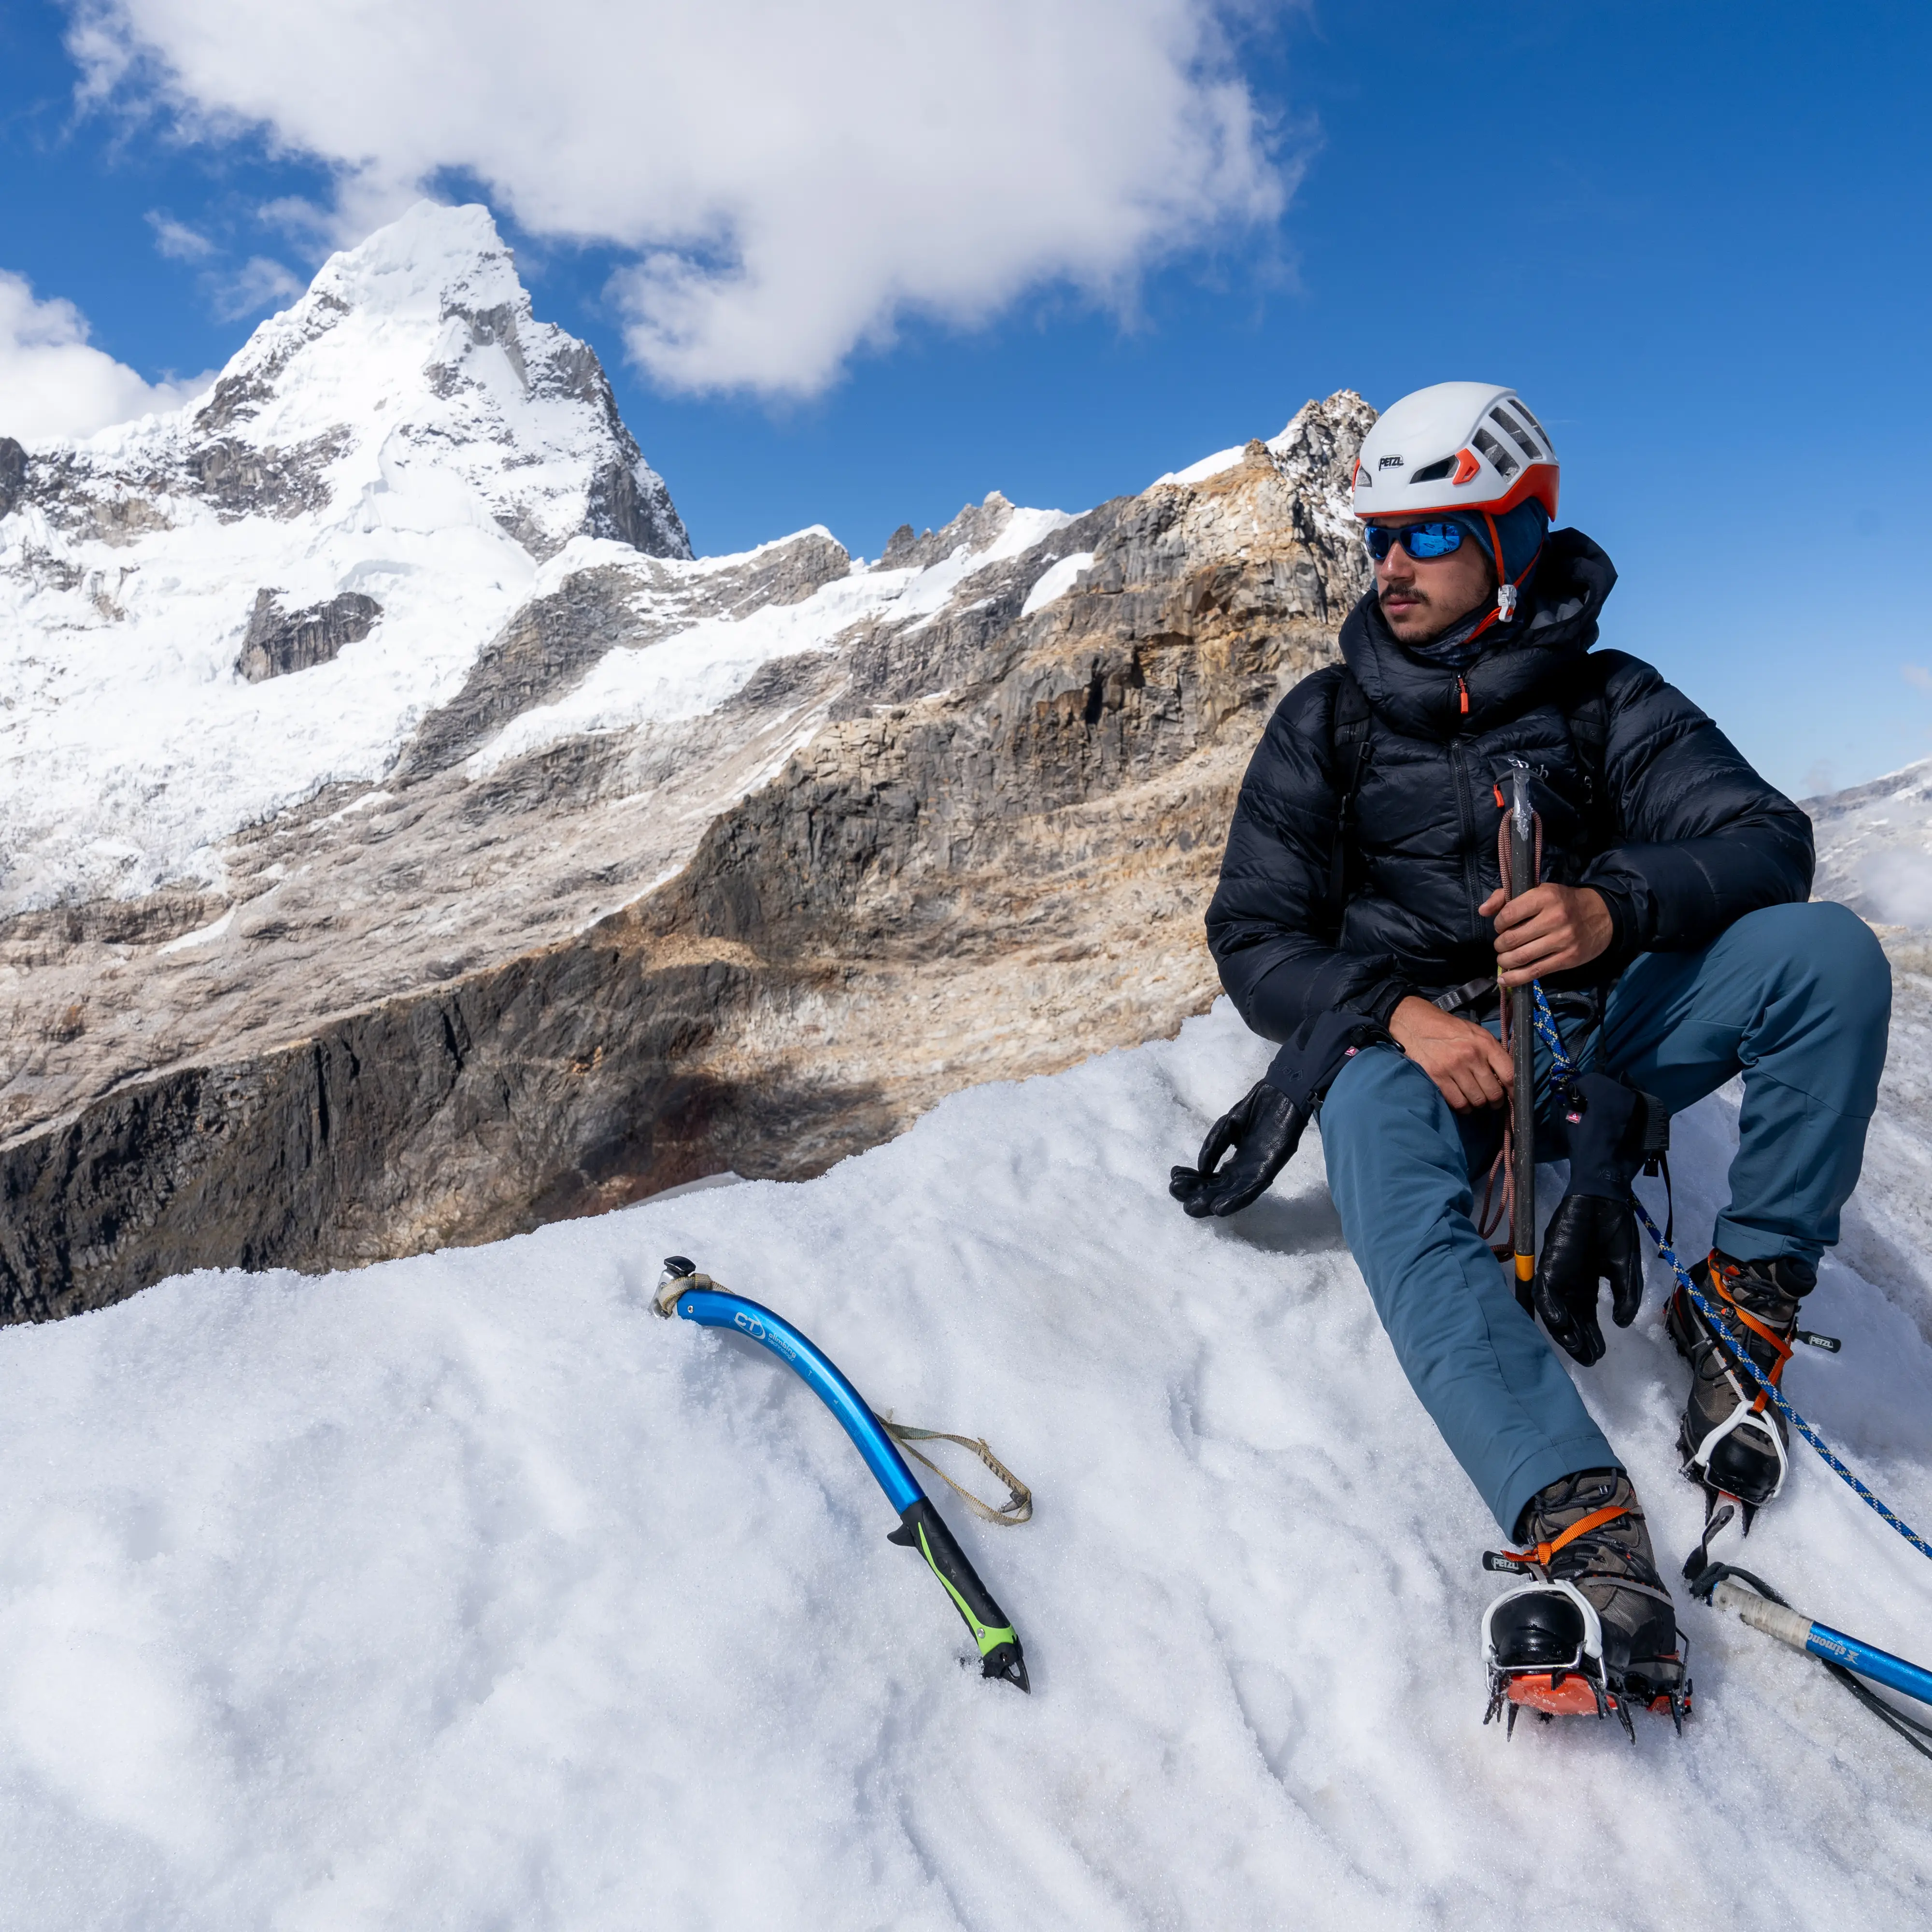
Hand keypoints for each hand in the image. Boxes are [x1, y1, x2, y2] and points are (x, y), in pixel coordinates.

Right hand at [1168, 1081, 1305, 1217]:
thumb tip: (1201, 1170)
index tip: (1173, 1178)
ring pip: (1232, 1194)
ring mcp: (1256, 1172)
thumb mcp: (1227, 1126)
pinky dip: (1236, 1200)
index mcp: (1233, 1163)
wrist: (1282, 1094)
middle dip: (1196, 1193)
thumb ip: (1213, 1147)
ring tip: (1195, 1208)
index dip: (1191, 1180)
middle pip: (1217, 1189)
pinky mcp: (1269, 1169)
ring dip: (1214, 1202)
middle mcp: (1243, 1172)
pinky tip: (1220, 1208)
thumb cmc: (1256, 1109)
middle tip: (1176, 1192)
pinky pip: (1252, 1190)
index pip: (1209, 1179)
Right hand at [1388, 995, 1512, 1111]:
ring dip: (1478, 1105)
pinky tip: (1462, 1101)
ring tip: (1475, 1100)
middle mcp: (1471, 1055)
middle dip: (1495, 1102)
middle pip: (1493, 1092)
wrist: (1416, 1023)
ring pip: (1476, 1100)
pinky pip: (1458, 1102)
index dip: (1515, 1091)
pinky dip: (1463, 1107)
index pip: (1509, 1074)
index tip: (1514, 1098)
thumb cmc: (1449, 1029)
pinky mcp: (1437, 1076)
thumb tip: (1505, 1078)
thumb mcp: (1476, 1033)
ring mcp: (1453, 1067)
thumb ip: (1491, 1052)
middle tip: (1492, 1102)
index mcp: (1485, 1043)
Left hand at [1480, 883, 1612, 986]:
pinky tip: (1505, 980)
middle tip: (1502, 944)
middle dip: (1500, 945)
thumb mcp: (1538, 891)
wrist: (1602, 915)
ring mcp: (1563, 940)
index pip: (1509, 914)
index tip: (1501, 926)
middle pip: (1512, 939)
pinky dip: (1515, 978)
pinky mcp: (1567, 959)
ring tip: (1504, 958)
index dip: (1498, 924)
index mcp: (1545, 897)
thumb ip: (1506, 897)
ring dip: (1505, 961)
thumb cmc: (1563, 902)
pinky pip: (1535, 972)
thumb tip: (1483, 911)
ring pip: (1521, 957)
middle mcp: (1555, 918)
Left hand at [1530, 1193, 1644, 1364]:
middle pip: (1570, 1319)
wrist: (1605, 1199)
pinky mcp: (1550, 1261)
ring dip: (1563, 1329)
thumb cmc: (1615, 1231)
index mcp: (1587, 1287)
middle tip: (1588, 1360)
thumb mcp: (1626, 1270)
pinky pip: (1545, 1288)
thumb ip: (1625, 1297)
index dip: (1591, 1338)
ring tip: (1576, 1348)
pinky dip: (1551, 1306)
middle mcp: (1570, 1284)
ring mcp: (1558, 1273)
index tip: (1599, 1357)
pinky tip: (1561, 1321)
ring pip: (1554, 1308)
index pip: (1586, 1319)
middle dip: (1578, 1341)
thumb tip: (1622, 1324)